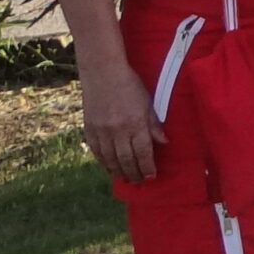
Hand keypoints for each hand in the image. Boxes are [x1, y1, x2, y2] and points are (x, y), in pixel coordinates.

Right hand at [82, 60, 165, 181]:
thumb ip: (154, 124)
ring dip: (119, 171)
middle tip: (139, 181)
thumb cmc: (130, 85)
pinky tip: (110, 168)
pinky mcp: (89, 129)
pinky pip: (97, 152)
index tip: (151, 176)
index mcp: (135, 123)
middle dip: (134, 173)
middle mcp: (118, 130)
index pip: (143, 152)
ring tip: (126, 178)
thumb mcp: (148, 102)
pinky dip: (104, 163)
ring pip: (110, 159)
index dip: (147, 167)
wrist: (102, 73)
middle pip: (126, 160)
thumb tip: (164, 142)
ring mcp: (101, 131)